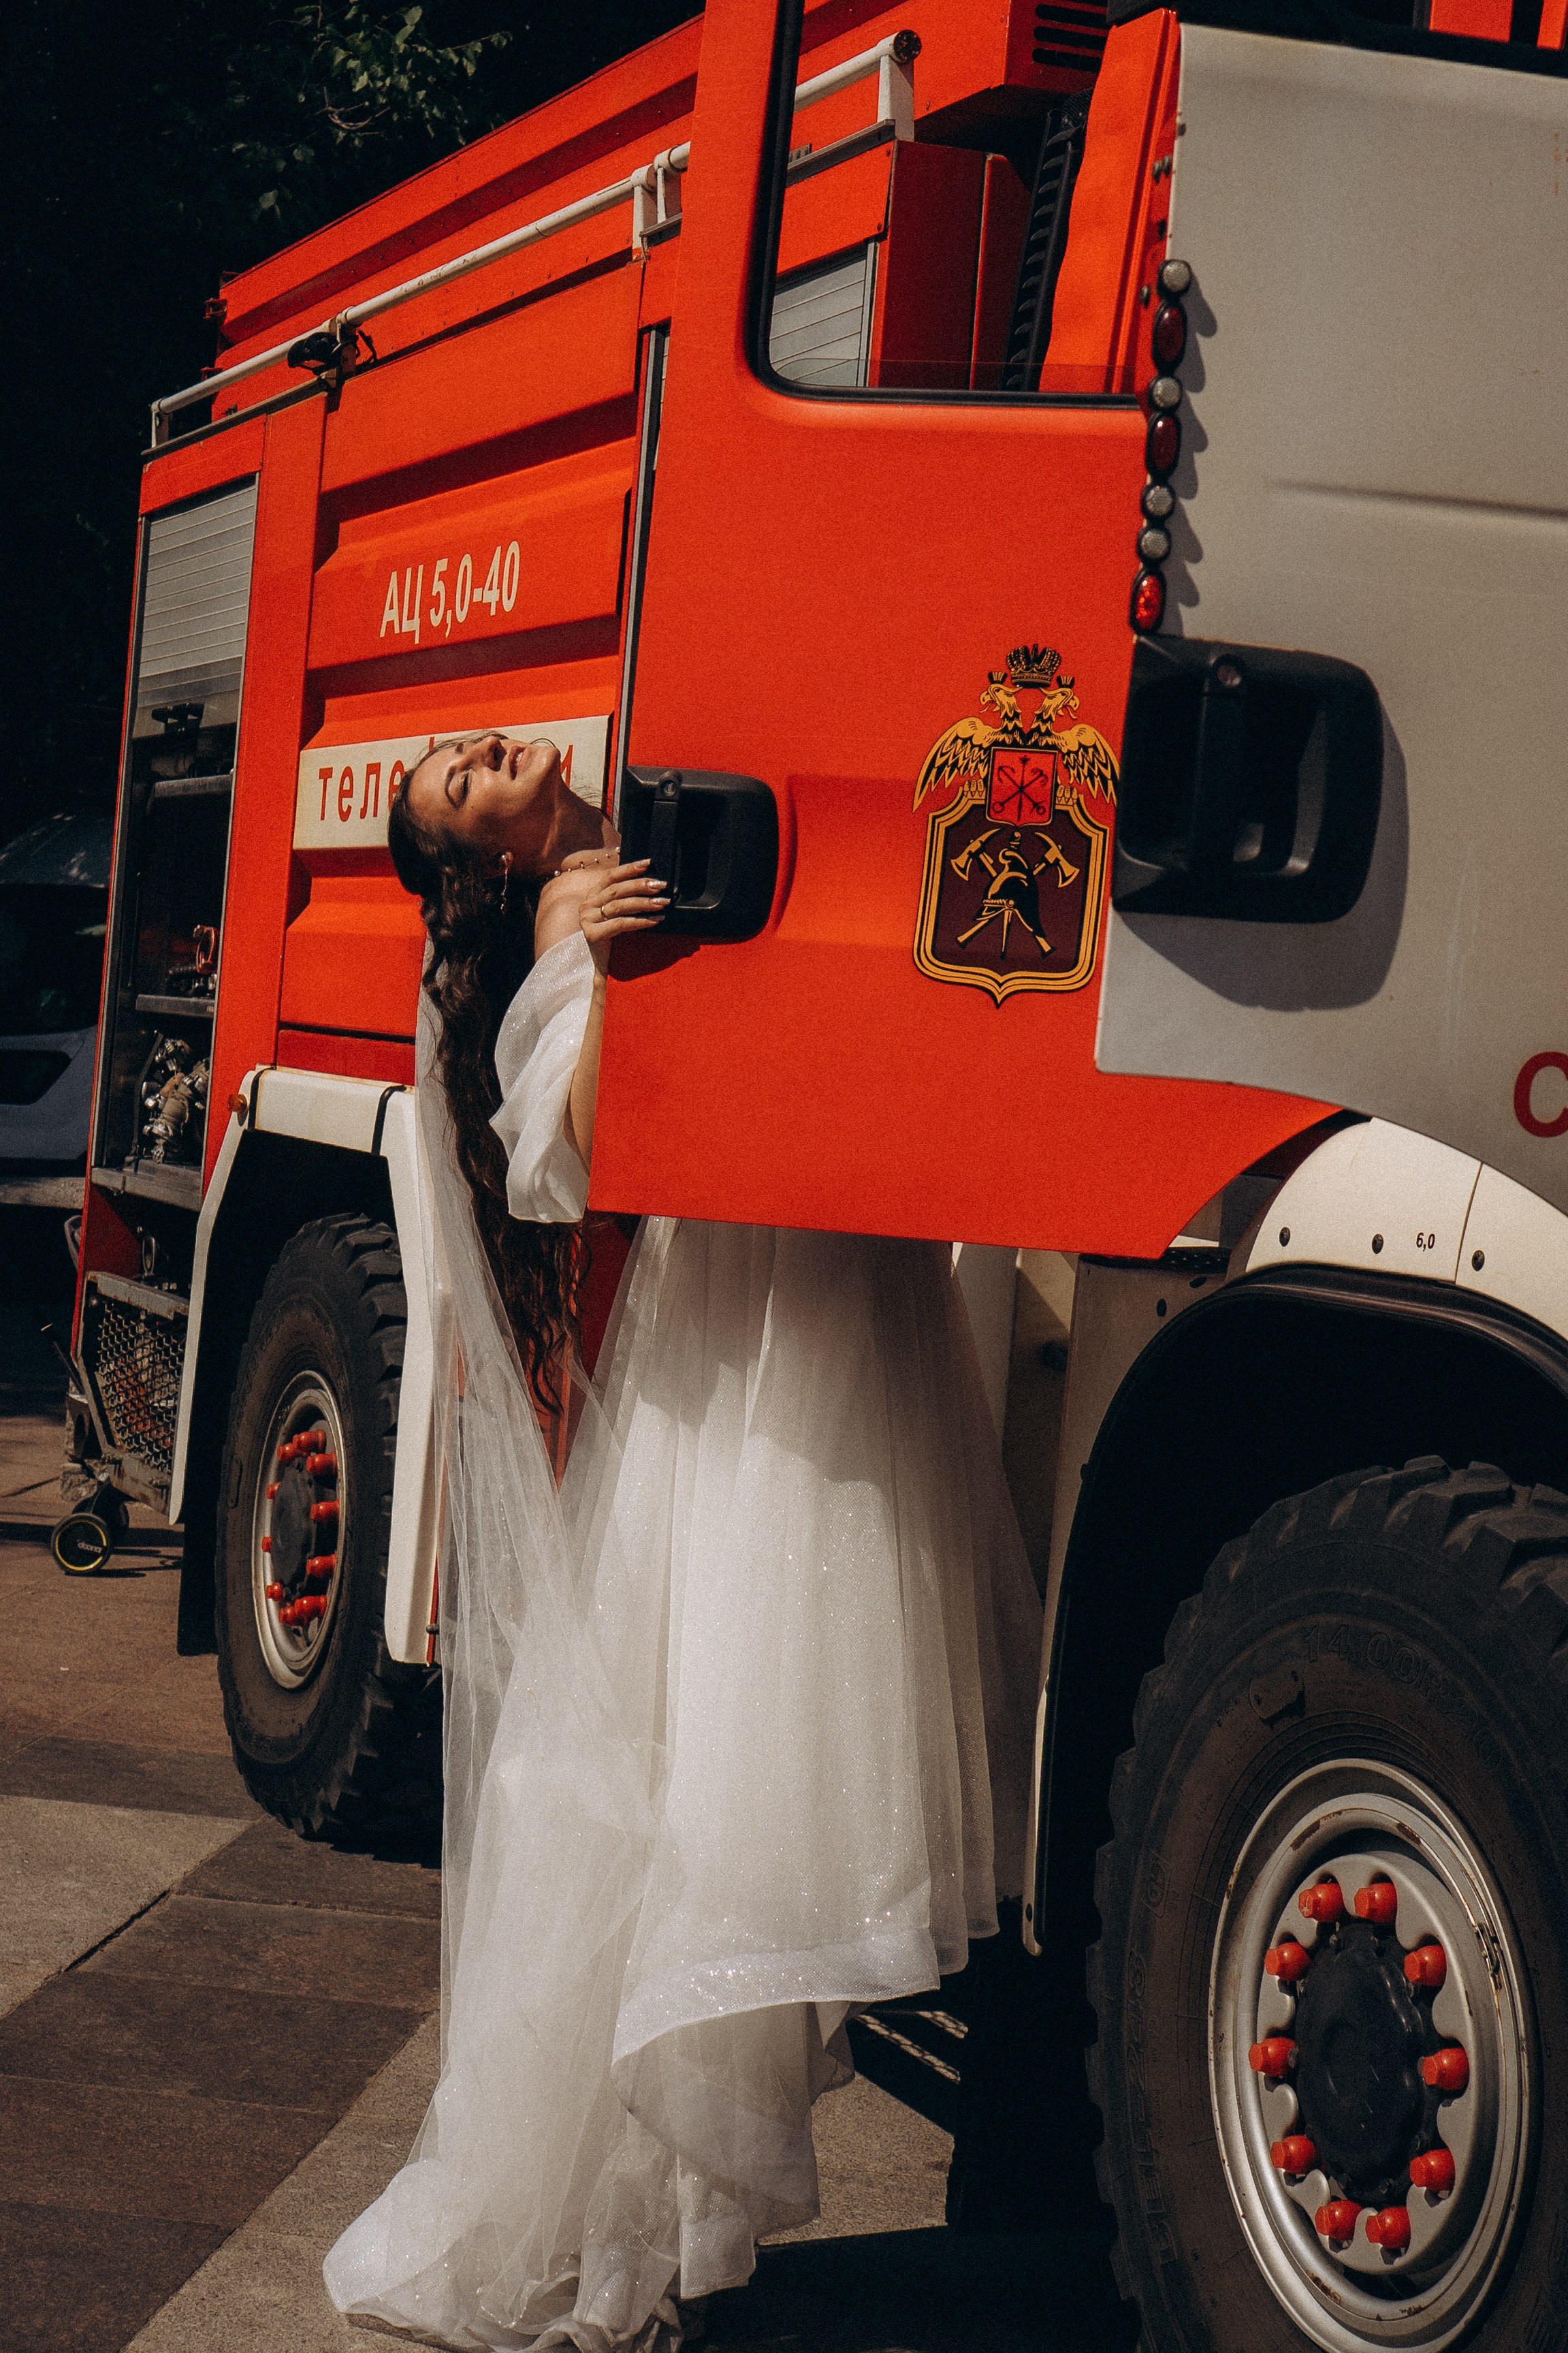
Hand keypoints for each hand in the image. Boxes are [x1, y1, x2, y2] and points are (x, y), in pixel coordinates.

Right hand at [579, 859, 669, 973]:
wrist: (594, 965)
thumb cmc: (609, 937)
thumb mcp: (615, 914)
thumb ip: (625, 898)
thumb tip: (648, 880)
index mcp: (592, 896)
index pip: (611, 877)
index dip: (629, 868)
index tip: (648, 863)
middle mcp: (587, 905)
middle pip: (617, 890)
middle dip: (641, 885)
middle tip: (661, 885)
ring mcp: (588, 920)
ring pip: (619, 905)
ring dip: (644, 902)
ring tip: (662, 903)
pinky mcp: (592, 934)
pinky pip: (620, 924)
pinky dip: (640, 921)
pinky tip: (656, 920)